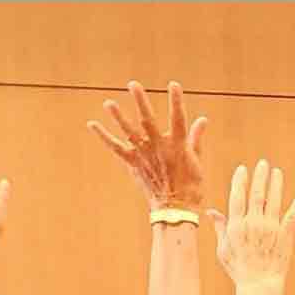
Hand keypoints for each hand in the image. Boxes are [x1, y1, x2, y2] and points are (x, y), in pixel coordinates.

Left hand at [87, 80, 207, 211]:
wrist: (175, 209)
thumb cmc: (191, 187)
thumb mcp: (197, 162)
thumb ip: (196, 139)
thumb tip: (202, 120)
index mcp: (178, 145)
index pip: (178, 118)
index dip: (176, 101)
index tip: (174, 85)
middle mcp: (158, 147)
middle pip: (148, 120)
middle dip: (141, 101)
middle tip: (133, 84)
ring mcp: (144, 156)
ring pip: (129, 132)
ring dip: (118, 117)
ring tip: (109, 103)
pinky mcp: (133, 164)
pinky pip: (116, 148)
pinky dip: (104, 136)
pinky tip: (93, 124)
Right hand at [208, 160, 294, 287]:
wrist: (258, 285)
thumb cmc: (239, 269)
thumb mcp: (224, 249)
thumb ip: (220, 227)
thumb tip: (211, 212)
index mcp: (237, 226)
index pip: (237, 197)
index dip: (240, 181)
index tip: (243, 169)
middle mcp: (254, 224)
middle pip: (257, 194)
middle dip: (260, 177)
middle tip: (263, 163)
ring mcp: (270, 229)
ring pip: (274, 201)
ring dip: (276, 185)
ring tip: (277, 172)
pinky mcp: (285, 236)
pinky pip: (292, 217)